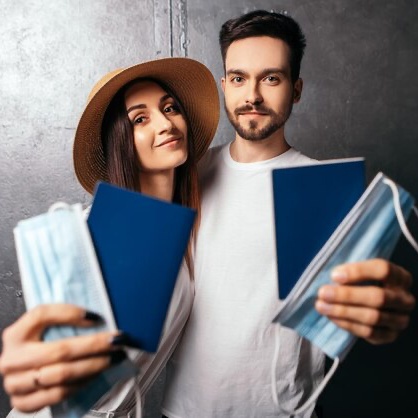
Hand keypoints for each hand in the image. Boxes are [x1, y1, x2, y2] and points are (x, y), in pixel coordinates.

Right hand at [0, 304, 125, 411]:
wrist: (21, 377)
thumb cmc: (37, 347)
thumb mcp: (42, 330)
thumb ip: (62, 322)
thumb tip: (98, 317)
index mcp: (16, 334)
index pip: (41, 315)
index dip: (70, 313)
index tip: (97, 317)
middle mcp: (12, 358)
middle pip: (59, 350)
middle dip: (94, 345)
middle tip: (118, 341)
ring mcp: (15, 383)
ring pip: (62, 374)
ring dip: (94, 366)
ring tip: (114, 358)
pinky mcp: (23, 402)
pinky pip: (59, 393)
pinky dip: (83, 383)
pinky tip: (97, 374)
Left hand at [315, 259, 414, 343]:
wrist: (368, 304)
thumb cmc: (360, 282)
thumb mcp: (358, 271)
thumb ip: (349, 271)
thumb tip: (333, 277)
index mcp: (400, 277)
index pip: (383, 270)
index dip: (358, 272)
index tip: (334, 276)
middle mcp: (405, 298)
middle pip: (378, 297)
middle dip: (347, 295)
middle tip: (323, 293)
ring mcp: (400, 319)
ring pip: (373, 317)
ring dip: (343, 312)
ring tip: (321, 306)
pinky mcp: (390, 335)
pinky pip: (369, 332)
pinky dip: (348, 324)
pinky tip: (332, 317)